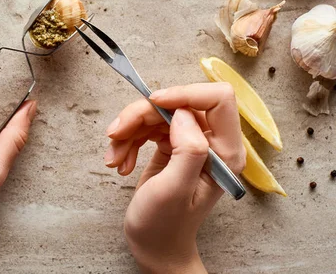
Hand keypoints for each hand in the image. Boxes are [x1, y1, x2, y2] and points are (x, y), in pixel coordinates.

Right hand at [104, 83, 245, 273]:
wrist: (154, 246)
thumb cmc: (165, 226)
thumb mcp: (174, 191)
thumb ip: (187, 150)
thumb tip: (181, 113)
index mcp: (225, 152)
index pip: (218, 99)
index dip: (184, 94)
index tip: (152, 103)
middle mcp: (211, 143)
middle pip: (177, 103)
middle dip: (142, 115)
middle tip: (116, 134)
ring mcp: (189, 142)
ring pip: (156, 113)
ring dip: (128, 130)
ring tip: (114, 158)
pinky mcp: (171, 144)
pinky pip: (146, 127)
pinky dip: (127, 140)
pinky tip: (119, 162)